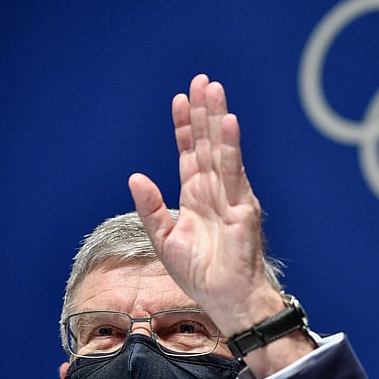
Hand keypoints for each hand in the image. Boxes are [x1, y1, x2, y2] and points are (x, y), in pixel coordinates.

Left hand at [128, 74, 282, 333]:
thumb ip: (150, 207)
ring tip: (213, 89)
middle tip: (201, 80)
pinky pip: (234, 171)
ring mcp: (231, 195)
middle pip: (207, 142)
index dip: (185, 127)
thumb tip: (135, 176)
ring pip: (221, 149)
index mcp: (195, 196)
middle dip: (203, 112)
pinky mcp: (243, 206)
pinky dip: (230, 146)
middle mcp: (214, 190)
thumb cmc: (199, 274)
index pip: (190, 153)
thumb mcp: (163, 239)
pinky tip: (228, 122)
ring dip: (217, 118)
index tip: (180, 99)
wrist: (225, 299)